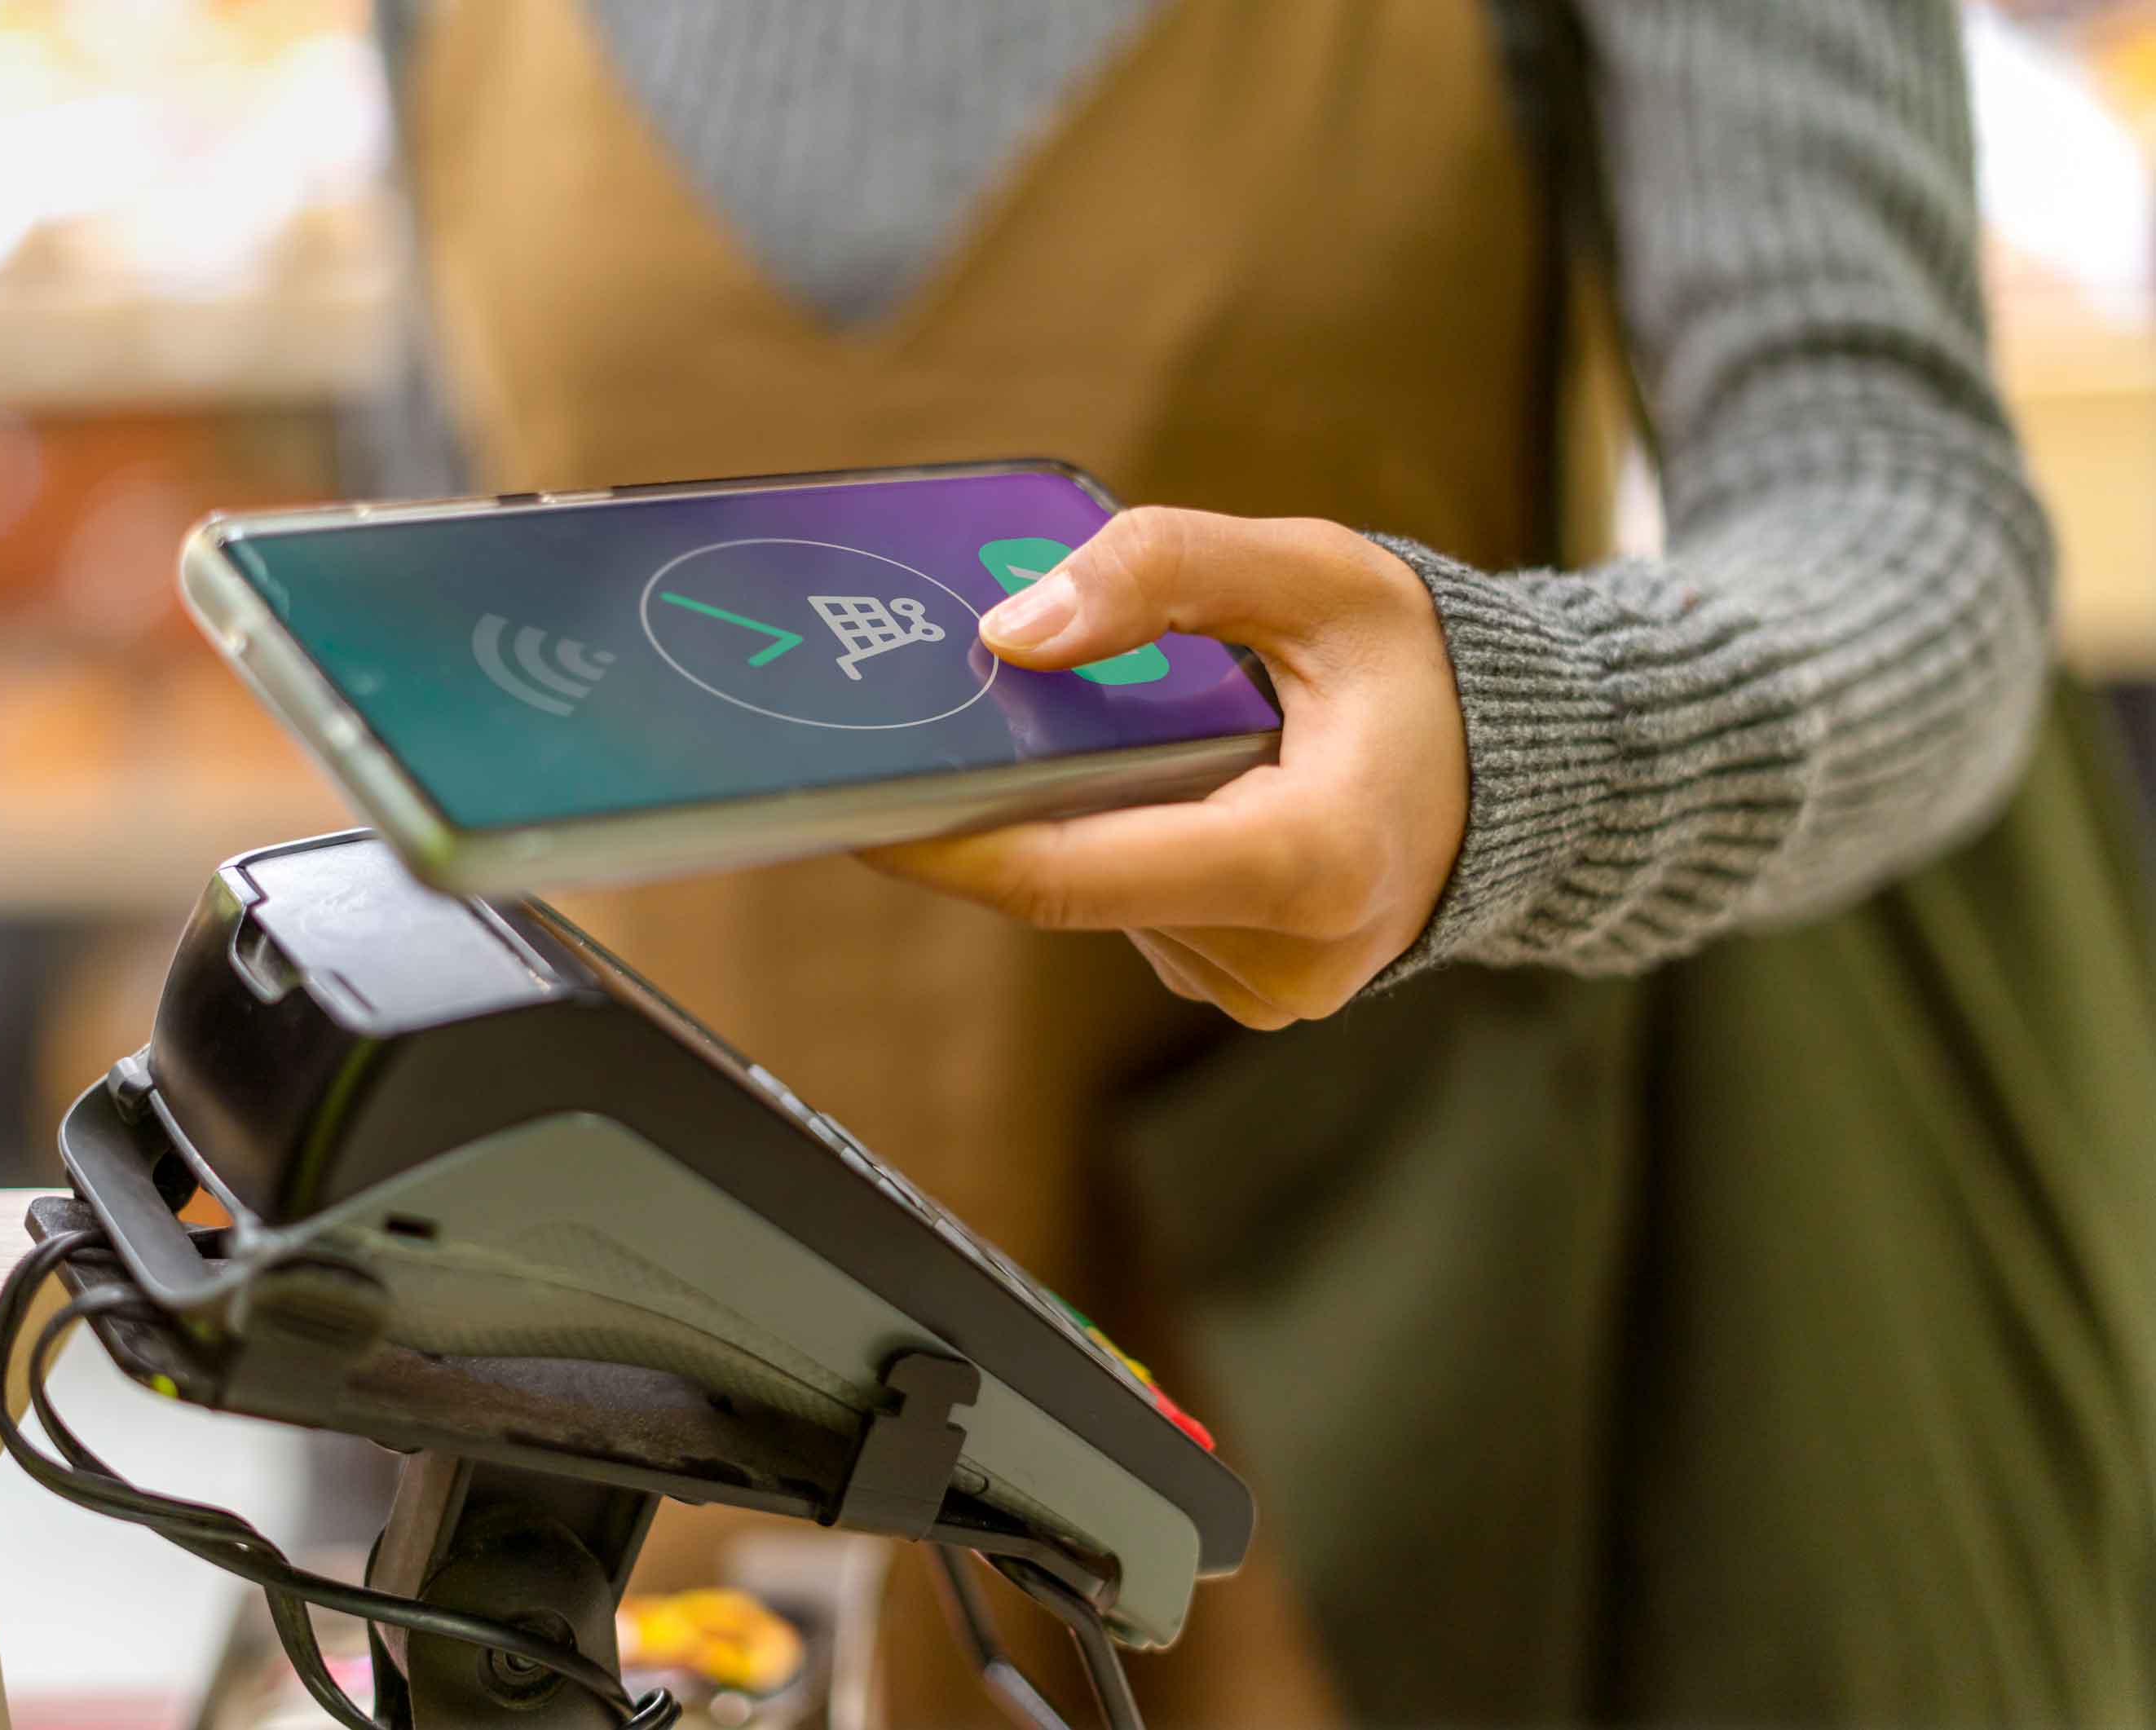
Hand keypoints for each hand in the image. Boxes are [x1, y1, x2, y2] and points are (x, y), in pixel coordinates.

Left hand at [864, 508, 1467, 1026]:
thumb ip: (1163, 574)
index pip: (1071, 875)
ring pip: (1100, 899)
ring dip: (1081, 818)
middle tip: (957, 719)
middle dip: (1011, 802)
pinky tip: (1171, 787)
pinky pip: (1138, 914)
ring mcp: (1266, 990)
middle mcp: (1285, 957)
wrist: (1521, 769)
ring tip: (1132, 735)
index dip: (948, 844)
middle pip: (1075, 882)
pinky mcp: (1250, 991)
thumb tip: (1011, 631)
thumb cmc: (1423, 668)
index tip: (855, 805)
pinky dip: (1125, 845)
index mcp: (1308, 863)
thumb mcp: (1312, 575)